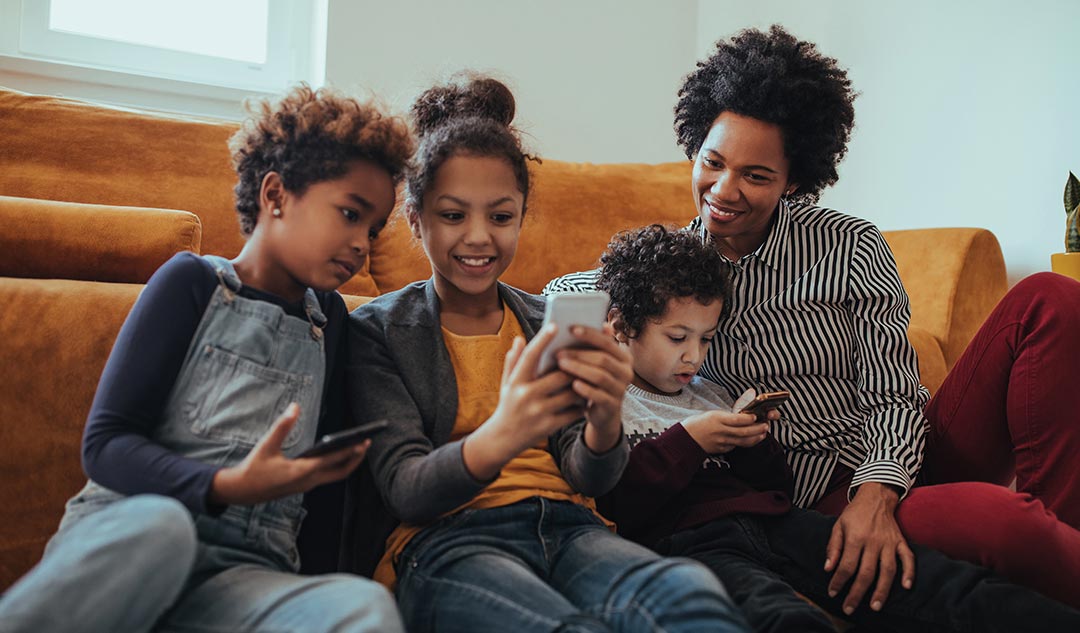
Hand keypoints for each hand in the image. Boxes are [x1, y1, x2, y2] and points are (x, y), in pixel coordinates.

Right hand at [210, 403, 368, 505]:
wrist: (240, 492)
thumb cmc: (253, 468)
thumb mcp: (266, 445)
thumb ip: (282, 426)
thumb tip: (295, 406)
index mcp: (302, 472)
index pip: (334, 460)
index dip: (351, 451)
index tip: (365, 441)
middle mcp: (309, 481)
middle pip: (341, 472)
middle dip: (356, 458)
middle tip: (368, 443)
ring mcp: (307, 486)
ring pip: (335, 476)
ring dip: (348, 462)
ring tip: (358, 447)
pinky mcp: (303, 486)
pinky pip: (327, 477)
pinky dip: (337, 466)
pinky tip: (338, 454)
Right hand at [463, 325, 586, 479]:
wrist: (502, 439)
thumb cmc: (507, 405)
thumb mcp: (506, 383)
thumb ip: (513, 361)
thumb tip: (520, 338)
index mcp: (516, 381)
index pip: (530, 356)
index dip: (542, 340)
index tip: (555, 325)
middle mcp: (526, 395)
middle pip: (560, 375)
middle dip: (575, 366)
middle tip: (588, 356)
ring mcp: (538, 412)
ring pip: (571, 393)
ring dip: (583, 385)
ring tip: (591, 377)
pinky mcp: (549, 426)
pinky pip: (573, 412)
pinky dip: (582, 404)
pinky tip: (587, 398)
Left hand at [555, 323, 633, 451]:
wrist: (603, 413)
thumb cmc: (595, 382)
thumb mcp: (596, 363)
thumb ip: (595, 345)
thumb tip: (595, 323)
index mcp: (623, 358)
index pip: (607, 342)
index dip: (590, 334)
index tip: (571, 328)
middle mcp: (626, 372)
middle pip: (603, 359)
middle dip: (579, 354)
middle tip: (558, 352)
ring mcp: (621, 390)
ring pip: (600, 376)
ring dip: (579, 369)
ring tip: (561, 365)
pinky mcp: (613, 406)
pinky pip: (599, 395)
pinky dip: (585, 389)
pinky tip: (573, 385)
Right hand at [681, 408, 773, 453]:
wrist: (687, 438)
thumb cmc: (699, 423)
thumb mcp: (713, 414)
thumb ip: (728, 415)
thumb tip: (745, 415)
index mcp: (717, 419)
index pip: (736, 420)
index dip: (748, 419)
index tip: (756, 417)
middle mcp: (720, 431)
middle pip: (743, 432)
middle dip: (757, 429)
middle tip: (766, 425)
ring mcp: (722, 442)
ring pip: (743, 441)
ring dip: (755, 437)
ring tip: (763, 433)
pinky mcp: (722, 449)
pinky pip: (736, 446)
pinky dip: (745, 443)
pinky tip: (751, 439)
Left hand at [825, 482, 915, 614]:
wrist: (876, 497)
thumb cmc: (854, 513)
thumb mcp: (838, 526)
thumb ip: (833, 547)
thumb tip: (828, 569)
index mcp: (855, 537)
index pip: (846, 565)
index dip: (838, 581)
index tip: (833, 593)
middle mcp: (873, 541)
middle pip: (866, 573)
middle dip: (857, 593)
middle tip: (849, 609)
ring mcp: (889, 542)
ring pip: (887, 570)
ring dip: (882, 590)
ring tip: (875, 606)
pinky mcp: (900, 542)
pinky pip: (908, 558)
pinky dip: (909, 572)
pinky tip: (906, 586)